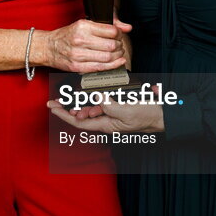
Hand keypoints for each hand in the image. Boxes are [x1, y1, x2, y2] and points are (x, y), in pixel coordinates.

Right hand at [41, 17, 130, 73]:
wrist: (49, 47)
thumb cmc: (67, 35)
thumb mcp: (84, 24)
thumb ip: (106, 24)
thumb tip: (127, 27)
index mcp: (83, 26)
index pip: (111, 31)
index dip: (119, 33)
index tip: (119, 34)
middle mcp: (80, 40)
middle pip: (111, 45)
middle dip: (120, 45)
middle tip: (119, 44)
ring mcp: (78, 55)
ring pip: (108, 57)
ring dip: (117, 56)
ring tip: (118, 52)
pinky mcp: (77, 67)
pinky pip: (100, 68)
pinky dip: (113, 65)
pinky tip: (118, 62)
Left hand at [47, 89, 164, 133]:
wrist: (163, 113)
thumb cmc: (146, 116)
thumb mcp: (126, 112)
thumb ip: (109, 106)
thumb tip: (96, 98)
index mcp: (106, 125)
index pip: (79, 123)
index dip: (64, 115)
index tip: (52, 107)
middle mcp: (107, 120)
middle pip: (83, 114)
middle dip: (69, 107)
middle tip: (56, 100)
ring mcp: (112, 111)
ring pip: (91, 106)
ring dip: (82, 101)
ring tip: (71, 96)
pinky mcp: (118, 103)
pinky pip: (103, 99)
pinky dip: (95, 94)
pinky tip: (93, 89)